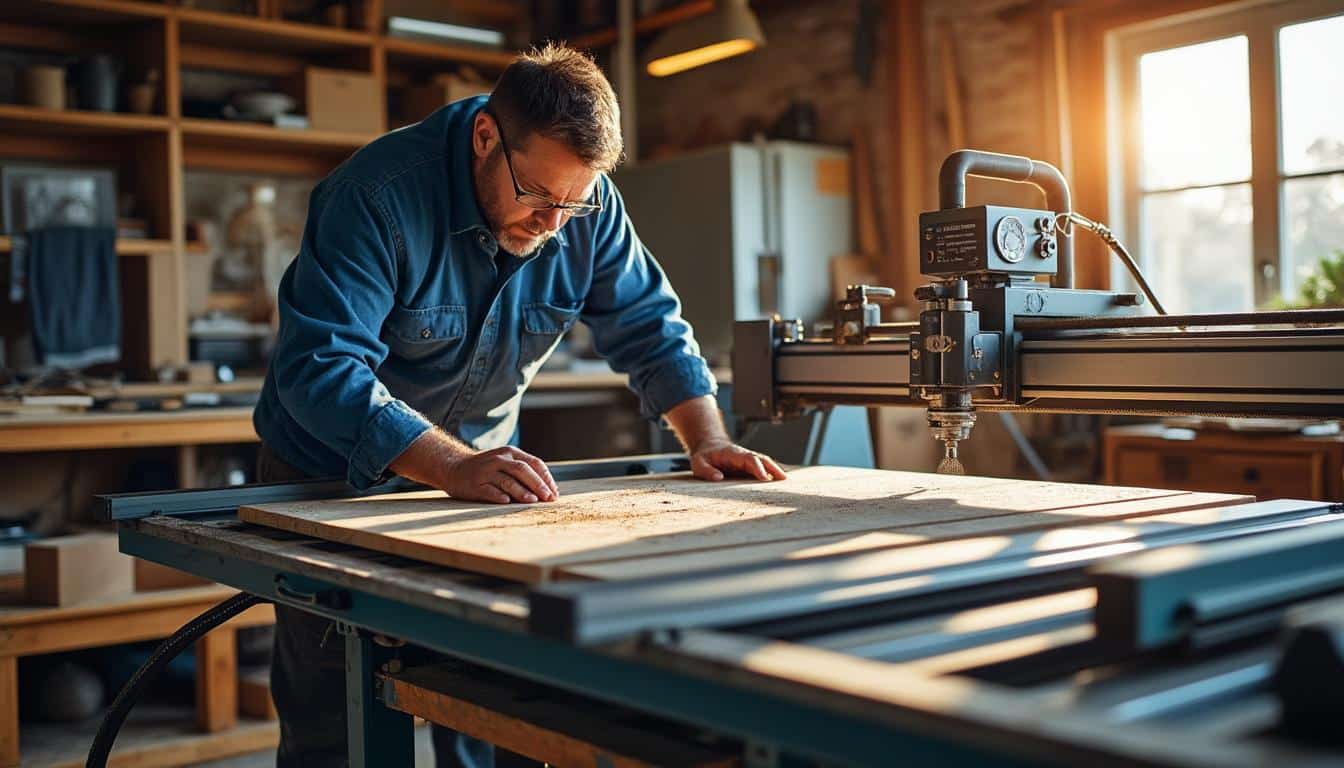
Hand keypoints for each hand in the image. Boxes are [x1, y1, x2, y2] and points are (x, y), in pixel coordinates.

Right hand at [439, 446, 557, 503]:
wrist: (454, 468)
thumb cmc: (487, 469)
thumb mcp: (505, 463)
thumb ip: (523, 472)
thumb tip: (548, 491)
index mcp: (510, 453)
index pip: (534, 463)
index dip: (546, 478)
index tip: (554, 493)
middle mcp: (499, 459)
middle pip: (522, 470)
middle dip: (538, 484)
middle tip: (548, 497)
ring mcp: (486, 471)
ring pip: (507, 480)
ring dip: (521, 491)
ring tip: (533, 500)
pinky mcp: (475, 484)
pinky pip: (489, 490)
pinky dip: (498, 496)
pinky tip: (507, 502)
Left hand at [689, 439, 787, 481]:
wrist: (708, 447)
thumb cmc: (703, 457)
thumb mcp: (698, 463)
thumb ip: (707, 470)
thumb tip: (719, 478)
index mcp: (733, 454)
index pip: (749, 459)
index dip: (757, 468)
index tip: (764, 478)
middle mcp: (744, 456)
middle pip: (762, 459)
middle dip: (773, 468)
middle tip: (784, 479)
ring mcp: (748, 460)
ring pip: (765, 463)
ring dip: (775, 471)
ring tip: (786, 483)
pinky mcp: (749, 466)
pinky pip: (763, 469)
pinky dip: (772, 474)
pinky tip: (779, 485)